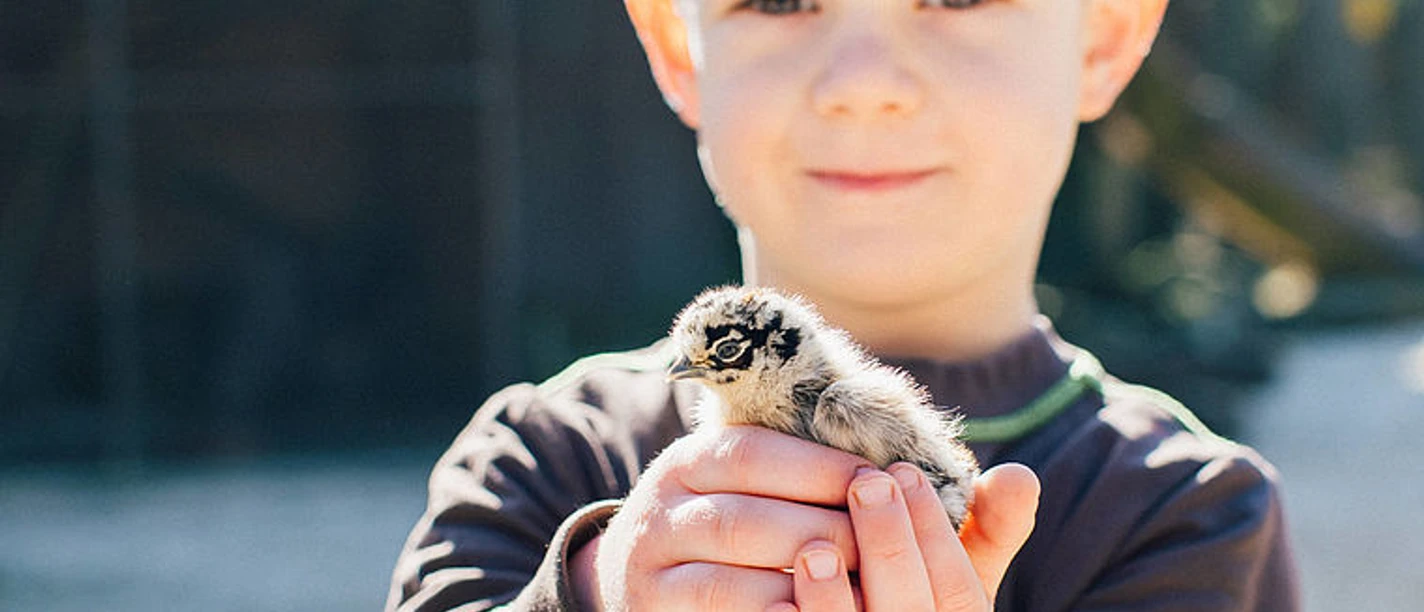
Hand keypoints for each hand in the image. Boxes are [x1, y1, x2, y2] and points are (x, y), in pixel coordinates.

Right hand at [581, 426, 875, 610]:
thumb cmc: (717, 527)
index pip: (751, 454)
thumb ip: (788, 475)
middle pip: (743, 521)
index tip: (875, 478)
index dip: (817, 467)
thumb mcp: (734, 485)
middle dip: (818, 533)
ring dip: (798, 590)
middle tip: (874, 545)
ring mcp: (650, 572)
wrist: (639, 578)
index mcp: (687, 463)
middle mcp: (659, 513)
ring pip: (725, 584)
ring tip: (858, 590)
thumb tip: (881, 473)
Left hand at [777, 462, 1039, 611]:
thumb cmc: (904, 601)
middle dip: (890, 548)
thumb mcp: (949, 577)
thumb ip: (988, 531)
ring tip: (816, 548)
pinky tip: (776, 606)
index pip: (959, 592)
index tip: (904, 470)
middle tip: (866, 484)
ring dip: (835, 602)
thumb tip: (1019, 474)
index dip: (936, 532)